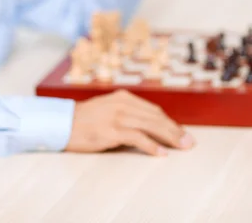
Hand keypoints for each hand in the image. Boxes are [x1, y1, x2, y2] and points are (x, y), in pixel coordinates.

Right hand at [65, 89, 193, 155]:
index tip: (181, 133)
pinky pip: (136, 137)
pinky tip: (161, 153)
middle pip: (156, 117)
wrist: (61, 123)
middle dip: (175, 130)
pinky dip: (151, 145)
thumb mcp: (108, 109)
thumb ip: (126, 113)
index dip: (170, 122)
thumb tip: (149, 126)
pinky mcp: (110, 130)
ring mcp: (117, 116)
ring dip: (170, 137)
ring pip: (151, 126)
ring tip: (182, 147)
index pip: (153, 110)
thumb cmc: (84, 120)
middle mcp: (123, 104)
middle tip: (190, 141)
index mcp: (124, 97)